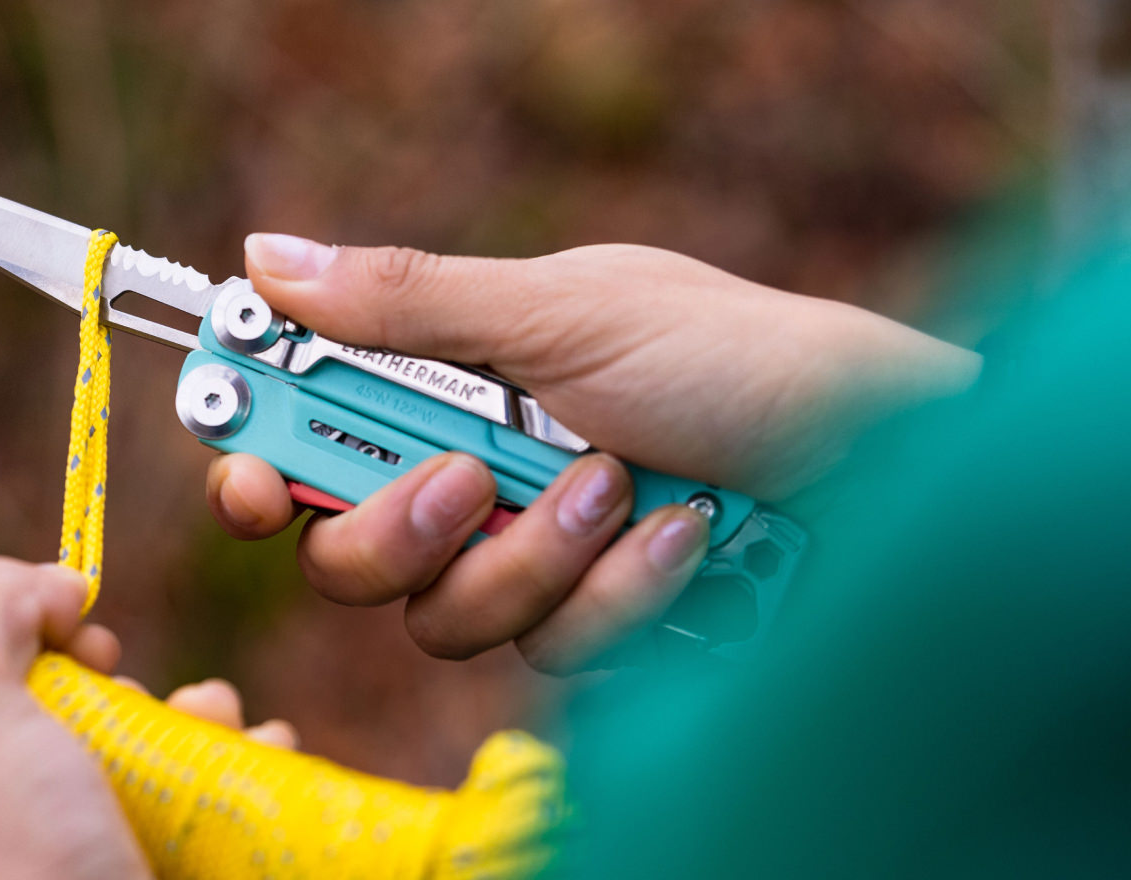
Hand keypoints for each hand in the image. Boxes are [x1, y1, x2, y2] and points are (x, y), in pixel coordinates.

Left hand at [0, 557, 297, 879]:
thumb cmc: (4, 874)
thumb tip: (47, 586)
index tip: (48, 619)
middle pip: (18, 726)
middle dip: (98, 682)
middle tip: (120, 678)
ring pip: (106, 775)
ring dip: (179, 721)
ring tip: (216, 712)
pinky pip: (167, 827)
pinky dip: (220, 780)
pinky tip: (255, 750)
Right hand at [208, 237, 979, 672]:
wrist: (884, 462)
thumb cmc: (738, 358)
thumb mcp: (563, 312)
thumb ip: (409, 302)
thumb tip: (265, 258)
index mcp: (452, 383)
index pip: (310, 428)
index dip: (255, 457)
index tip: (246, 472)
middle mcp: (474, 477)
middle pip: (340, 553)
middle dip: (396, 529)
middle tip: (462, 483)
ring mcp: (530, 559)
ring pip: (440, 618)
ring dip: (536, 555)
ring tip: (626, 487)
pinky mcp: (588, 626)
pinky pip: (544, 651)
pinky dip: (616, 595)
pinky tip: (683, 539)